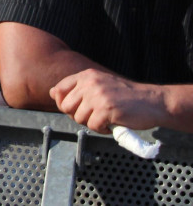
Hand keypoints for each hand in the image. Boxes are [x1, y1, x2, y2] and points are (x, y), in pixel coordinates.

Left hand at [51, 69, 166, 133]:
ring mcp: (98, 96)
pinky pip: (93, 126)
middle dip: (77, 115)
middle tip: (93, 116)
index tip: (75, 108)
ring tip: (106, 119)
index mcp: (87, 76)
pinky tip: (112, 124)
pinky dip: (102, 129)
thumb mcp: (100, 85)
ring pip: (79, 118)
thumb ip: (77, 88)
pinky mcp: (106, 109)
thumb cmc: (126, 97)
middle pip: (66, 106)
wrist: (153, 102)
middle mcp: (90, 83)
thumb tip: (52, 93)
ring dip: (92, 123)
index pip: (59, 89)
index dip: (63, 103)